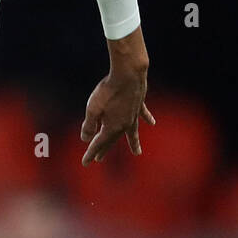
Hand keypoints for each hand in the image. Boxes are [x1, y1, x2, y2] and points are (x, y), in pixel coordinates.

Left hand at [80, 25, 152, 164]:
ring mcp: (133, 115)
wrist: (128, 74)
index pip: (98, 144)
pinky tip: (152, 123)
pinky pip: (143, 114)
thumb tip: (86, 139)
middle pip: (112, 140)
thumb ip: (89, 125)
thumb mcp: (93, 109)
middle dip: (104, 149)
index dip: (90, 153)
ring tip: (137, 152)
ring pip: (132, 132)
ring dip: (133, 142)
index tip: (85, 163)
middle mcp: (124, 125)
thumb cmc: (108, 91)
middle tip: (99, 158)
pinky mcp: (139, 103)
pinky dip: (147, 118)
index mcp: (111, 128)